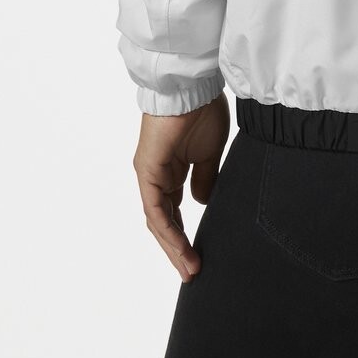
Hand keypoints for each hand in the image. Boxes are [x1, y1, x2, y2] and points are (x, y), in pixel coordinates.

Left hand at [133, 92, 229, 280]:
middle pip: (163, 221)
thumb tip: (201, 201)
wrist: (191, 87)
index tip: (198, 254)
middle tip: (192, 271)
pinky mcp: (147, 173)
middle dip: (178, 248)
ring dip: (173, 246)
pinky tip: (181, 248)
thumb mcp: (209, 151)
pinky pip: (156, 210)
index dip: (184, 233)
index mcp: (169, 168)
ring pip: (158, 220)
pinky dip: (168, 232)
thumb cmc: (201, 110)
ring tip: (190, 268)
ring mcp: (149, 175)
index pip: (173, 209)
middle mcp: (155, 175)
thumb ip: (204, 177)